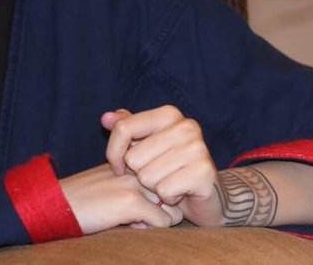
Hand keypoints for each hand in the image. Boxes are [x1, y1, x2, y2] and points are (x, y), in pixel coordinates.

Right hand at [59, 163, 182, 233]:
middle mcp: (138, 166)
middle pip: (174, 190)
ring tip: (134, 219)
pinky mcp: (131, 201)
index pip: (168, 174)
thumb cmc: (84, 198)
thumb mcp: (112, 180)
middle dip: (164, 207)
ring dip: (159, 218)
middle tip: (140, 214)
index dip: (160, 193)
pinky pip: (163, 221)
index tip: (141, 200)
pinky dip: (150, 229)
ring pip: (173, 205)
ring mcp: (135, 182)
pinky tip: (128, 225)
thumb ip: (137, 181)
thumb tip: (164, 200)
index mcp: (134, 156)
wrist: (55, 205)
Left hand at [101, 105, 222, 226]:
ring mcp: (198, 148)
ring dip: (153, 187)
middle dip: (139, 173)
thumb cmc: (169, 168)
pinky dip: (167, 198)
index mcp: (169, 114)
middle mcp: (186, 126)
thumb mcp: (145, 145)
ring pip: (147, 176)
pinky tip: (178, 193)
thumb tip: (105, 118)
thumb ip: (127, 129)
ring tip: (168, 183)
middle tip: (156, 175)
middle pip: (133, 157)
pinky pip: (164, 191)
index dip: (114, 153)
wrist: (207, 194)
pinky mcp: (204, 172)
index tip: (120, 167)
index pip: (124, 128)